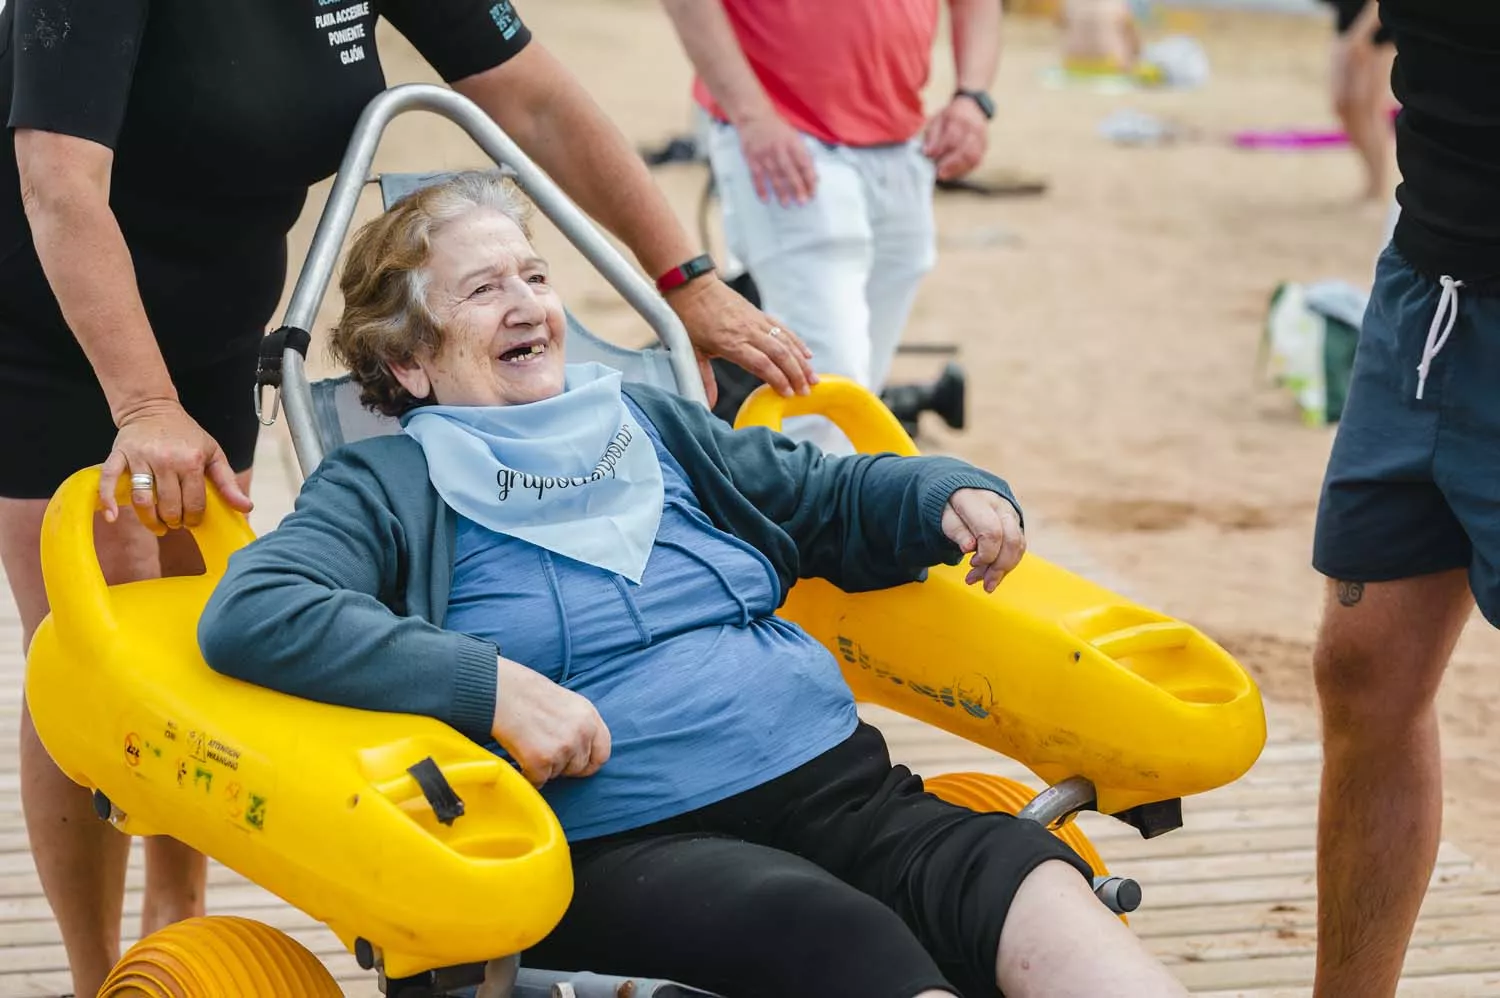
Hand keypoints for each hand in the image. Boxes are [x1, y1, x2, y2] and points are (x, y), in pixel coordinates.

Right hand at [99, 398, 253, 534]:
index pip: (194, 502)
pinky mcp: (119, 455)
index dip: (194, 518)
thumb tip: (247, 508)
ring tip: (157, 526)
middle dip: (174, 521)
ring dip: (150, 520)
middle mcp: (166, 459)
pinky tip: (111, 517)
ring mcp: (141, 457)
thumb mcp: (213, 453)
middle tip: (175, 523)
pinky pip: (109, 480)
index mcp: (192, 460)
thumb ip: (228, 483)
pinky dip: (107, 500)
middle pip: (169, 505)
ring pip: (143, 499)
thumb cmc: (186, 435)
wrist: (153, 408)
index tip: (192, 521)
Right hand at [491, 657, 611, 787]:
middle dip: (563, 766)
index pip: (603, 753)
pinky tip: (520, 755)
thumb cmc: (529, 695)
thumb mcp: (568, 704)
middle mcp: (581, 733)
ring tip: (530, 744)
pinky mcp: (542, 761)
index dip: (589, 763)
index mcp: (590, 717)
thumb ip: (581, 726)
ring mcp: (563, 748)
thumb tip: (584, 751)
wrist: (502, 692)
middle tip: (544, 751)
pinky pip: (538, 780)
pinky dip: (528, 774)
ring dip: (544, 768)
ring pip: (557, 775)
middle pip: (579, 768)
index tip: (578, 766)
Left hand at [666, 276, 816, 397]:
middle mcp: (747, 331)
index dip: (778, 380)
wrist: (692, 286)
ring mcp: (755, 321)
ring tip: (813, 378)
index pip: (762, 364)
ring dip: (801, 361)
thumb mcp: (692, 351)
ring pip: (785, 342)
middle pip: (780, 354)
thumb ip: (703, 378)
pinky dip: (797, 342)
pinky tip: (807, 355)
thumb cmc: (689, 319)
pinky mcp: (759, 314)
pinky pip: (782, 329)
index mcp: (730, 343)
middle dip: (796, 374)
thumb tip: (707, 406)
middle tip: (806, 392)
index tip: (788, 394)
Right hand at [736, 111, 817, 205]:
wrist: (754, 117)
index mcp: (792, 143)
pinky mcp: (752, 159)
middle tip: (802, 201)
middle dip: (796, 186)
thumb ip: (804, 157)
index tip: (813, 193)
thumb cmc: (778, 130)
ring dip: (780, 190)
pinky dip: (761, 188)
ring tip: (786, 204)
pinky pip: (756, 176)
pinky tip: (766, 199)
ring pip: (773, 175)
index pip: (803, 162)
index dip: (809, 178)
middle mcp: (779, 148)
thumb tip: (814, 178)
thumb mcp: (794, 138)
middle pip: (789, 170)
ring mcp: (764, 154)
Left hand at [921, 97, 989, 180]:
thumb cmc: (951, 116)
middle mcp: (974, 128)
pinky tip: (953, 172)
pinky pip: (976, 161)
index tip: (931, 157)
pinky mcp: (984, 148)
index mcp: (960, 118)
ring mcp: (982, 138)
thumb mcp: (937, 119)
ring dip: (958, 169)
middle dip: (951, 164)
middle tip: (939, 173)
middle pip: (966, 150)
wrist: (972, 108)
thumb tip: (928, 153)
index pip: (953, 136)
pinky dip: (964, 169)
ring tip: (945, 175)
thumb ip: (932, 136)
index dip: (941, 149)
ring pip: (973, 158)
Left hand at [942, 488, 1025, 591]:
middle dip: (999, 567)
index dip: (986, 554)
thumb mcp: (945, 518)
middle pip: (1011, 540)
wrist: (962, 492)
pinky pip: (1019, 547)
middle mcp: (998, 504)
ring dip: (1004, 569)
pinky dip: (1007, 564)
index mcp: (977, 500)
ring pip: (1018, 545)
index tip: (971, 564)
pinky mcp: (1016, 523)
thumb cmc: (951, 507)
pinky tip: (993, 574)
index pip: (991, 531)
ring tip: (986, 583)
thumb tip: (969, 548)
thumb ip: (957, 531)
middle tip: (984, 585)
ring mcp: (1010, 512)